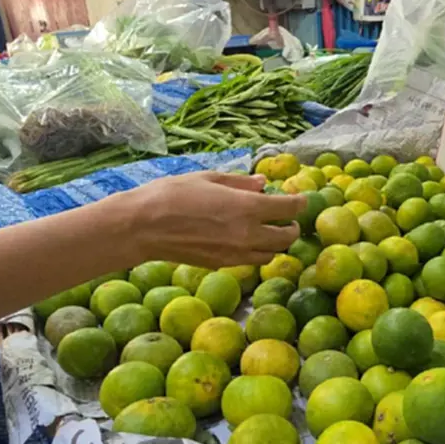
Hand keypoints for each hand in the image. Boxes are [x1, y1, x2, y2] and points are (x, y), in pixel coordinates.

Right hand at [117, 171, 305, 267]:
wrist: (143, 227)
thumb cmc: (172, 194)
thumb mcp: (208, 178)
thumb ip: (240, 183)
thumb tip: (262, 183)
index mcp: (247, 207)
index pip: (288, 208)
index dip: (299, 203)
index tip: (301, 199)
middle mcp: (247, 234)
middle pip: (286, 237)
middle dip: (292, 227)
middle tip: (288, 219)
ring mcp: (236, 253)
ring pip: (271, 254)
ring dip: (276, 242)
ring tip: (269, 231)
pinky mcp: (223, 265)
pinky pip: (251, 261)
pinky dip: (257, 251)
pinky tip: (247, 240)